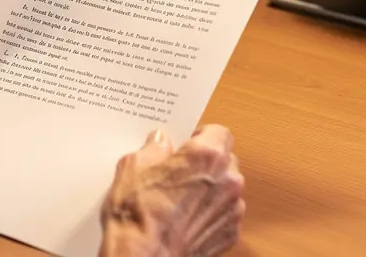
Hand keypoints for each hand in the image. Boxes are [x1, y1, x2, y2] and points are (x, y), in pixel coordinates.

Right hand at [99, 125, 244, 256]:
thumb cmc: (139, 215)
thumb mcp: (133, 167)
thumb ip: (152, 149)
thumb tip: (159, 143)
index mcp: (207, 155)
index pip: (218, 132)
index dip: (201, 136)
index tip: (186, 142)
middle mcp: (227, 180)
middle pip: (225, 160)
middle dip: (205, 163)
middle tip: (178, 171)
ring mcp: (232, 209)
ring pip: (226, 188)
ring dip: (209, 190)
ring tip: (179, 200)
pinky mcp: (230, 234)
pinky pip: (223, 214)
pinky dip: (209, 214)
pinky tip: (185, 219)